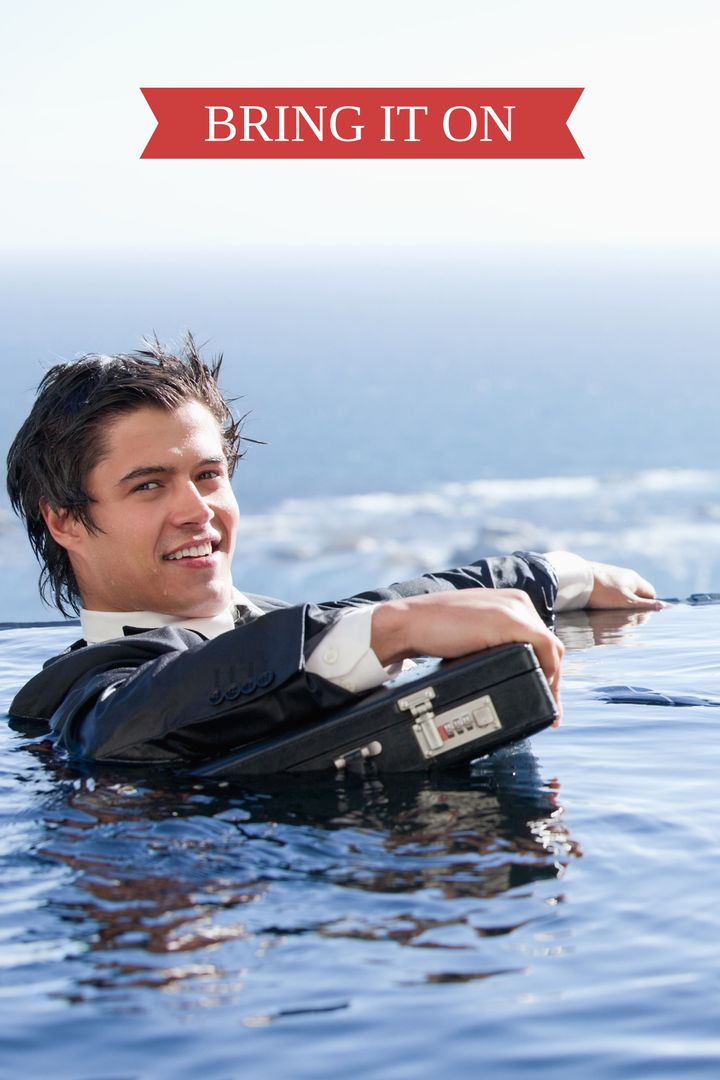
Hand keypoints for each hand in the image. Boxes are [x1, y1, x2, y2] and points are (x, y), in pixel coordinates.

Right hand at [371, 588, 563, 711]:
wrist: (409, 622)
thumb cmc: (431, 630)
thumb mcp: (471, 631)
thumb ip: (491, 641)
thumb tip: (504, 668)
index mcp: (509, 602)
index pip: (541, 638)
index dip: (547, 668)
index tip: (544, 694)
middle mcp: (518, 602)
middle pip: (551, 645)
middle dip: (554, 679)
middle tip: (550, 708)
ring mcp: (516, 610)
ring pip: (553, 649)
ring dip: (554, 680)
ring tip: (548, 707)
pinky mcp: (510, 621)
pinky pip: (546, 649)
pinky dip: (549, 672)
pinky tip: (541, 691)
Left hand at [587, 561, 665, 610]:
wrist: (576, 579)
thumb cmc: (603, 591)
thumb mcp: (627, 602)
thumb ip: (645, 605)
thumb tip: (663, 607)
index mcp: (634, 579)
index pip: (650, 594)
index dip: (648, 606)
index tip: (640, 616)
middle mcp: (624, 576)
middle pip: (635, 595)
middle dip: (632, 607)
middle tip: (624, 617)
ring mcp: (611, 578)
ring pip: (621, 596)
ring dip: (618, 606)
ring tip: (609, 613)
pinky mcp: (598, 581)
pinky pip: (607, 594)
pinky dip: (606, 602)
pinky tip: (599, 607)